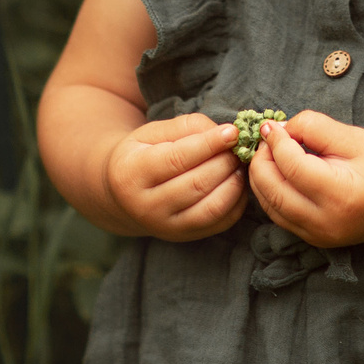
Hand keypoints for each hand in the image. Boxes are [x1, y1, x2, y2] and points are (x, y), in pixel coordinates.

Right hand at [104, 112, 246, 240]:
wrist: (124, 194)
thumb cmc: (142, 154)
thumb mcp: (153, 133)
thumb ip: (188, 127)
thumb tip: (227, 134)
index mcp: (132, 174)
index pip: (177, 159)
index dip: (209, 144)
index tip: (232, 132)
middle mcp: (146, 206)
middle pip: (197, 184)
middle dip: (225, 162)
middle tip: (239, 146)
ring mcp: (166, 227)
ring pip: (212, 207)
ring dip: (235, 182)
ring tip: (239, 163)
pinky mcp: (185, 236)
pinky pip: (221, 222)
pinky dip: (237, 200)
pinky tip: (238, 181)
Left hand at [247, 110, 363, 249]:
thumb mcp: (354, 137)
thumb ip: (315, 127)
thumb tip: (280, 128)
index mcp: (339, 194)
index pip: (292, 167)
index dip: (276, 142)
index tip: (271, 125)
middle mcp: (324, 221)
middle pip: (272, 190)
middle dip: (261, 161)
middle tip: (267, 138)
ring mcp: (318, 235)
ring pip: (270, 207)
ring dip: (261, 178)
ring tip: (270, 153)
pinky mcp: (314, 239)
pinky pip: (279, 216)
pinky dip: (271, 193)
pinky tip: (278, 173)